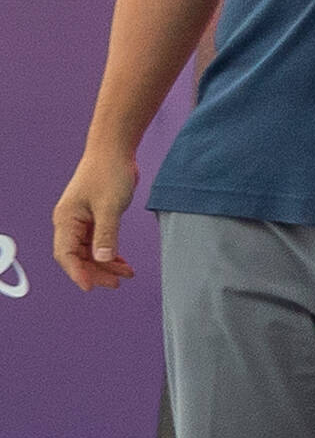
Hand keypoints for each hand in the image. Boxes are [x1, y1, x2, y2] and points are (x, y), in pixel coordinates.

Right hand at [50, 144, 136, 292]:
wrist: (114, 150)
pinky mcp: (94, 218)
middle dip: (95, 271)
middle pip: (77, 257)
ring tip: (125, 275)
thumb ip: (106, 233)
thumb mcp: (110, 206)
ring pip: (89, 251)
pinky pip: (97, 243)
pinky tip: (122, 262)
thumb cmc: (109, 172)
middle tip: (116, 283)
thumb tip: (103, 259)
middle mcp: (69, 223)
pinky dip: (109, 253)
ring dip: (105, 264)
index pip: (66, 255)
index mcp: (66, 220)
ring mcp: (81, 221)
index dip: (77, 272)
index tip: (90, 287)